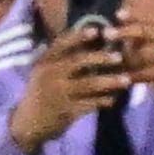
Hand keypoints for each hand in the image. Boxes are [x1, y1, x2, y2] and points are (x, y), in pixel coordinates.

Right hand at [8, 24, 130, 153]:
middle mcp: (50, 75)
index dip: (78, 36)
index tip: (95, 31)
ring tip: (126, 80)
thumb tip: (88, 43)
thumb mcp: (43, 73)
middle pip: (78, 62)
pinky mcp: (66, 112)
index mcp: (44, 62)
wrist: (27, 124)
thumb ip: (61, 59)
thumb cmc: (40, 93)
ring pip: (89, 84)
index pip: (61, 45)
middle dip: (101, 58)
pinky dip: (104, 101)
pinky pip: (90, 104)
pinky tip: (113, 99)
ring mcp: (58, 94)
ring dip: (110, 81)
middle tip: (119, 57)